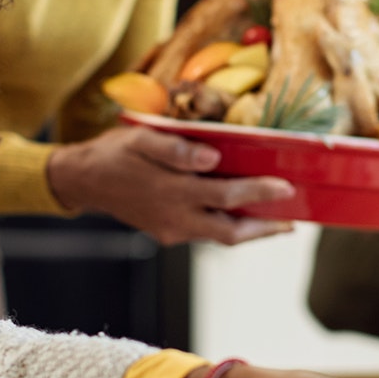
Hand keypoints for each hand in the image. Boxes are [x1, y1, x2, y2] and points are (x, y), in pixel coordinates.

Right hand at [46, 125, 295, 246]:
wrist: (84, 181)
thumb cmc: (116, 153)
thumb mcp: (141, 139)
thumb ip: (176, 149)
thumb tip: (212, 157)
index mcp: (172, 192)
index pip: (226, 196)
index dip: (258, 193)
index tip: (285, 186)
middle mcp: (176, 218)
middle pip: (231, 231)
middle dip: (266, 225)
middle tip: (294, 217)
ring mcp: (172, 230)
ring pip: (221, 238)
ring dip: (252, 231)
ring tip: (279, 222)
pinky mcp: (168, 234)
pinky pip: (207, 235)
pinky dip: (231, 228)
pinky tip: (245, 217)